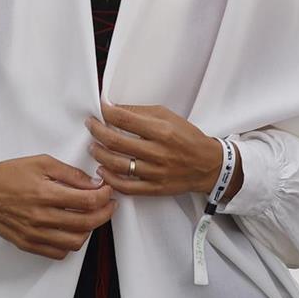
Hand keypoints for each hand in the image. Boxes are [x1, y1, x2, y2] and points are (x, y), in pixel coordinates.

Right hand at [0, 155, 114, 259]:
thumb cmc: (8, 175)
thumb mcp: (41, 163)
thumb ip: (70, 174)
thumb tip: (94, 183)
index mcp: (44, 194)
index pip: (87, 202)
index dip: (104, 196)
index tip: (108, 190)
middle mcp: (40, 217)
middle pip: (86, 223)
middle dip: (104, 213)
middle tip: (108, 204)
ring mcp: (34, 234)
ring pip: (75, 242)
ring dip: (90, 230)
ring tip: (91, 217)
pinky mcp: (28, 244)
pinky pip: (58, 253)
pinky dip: (71, 244)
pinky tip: (72, 231)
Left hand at [87, 102, 226, 197]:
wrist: (208, 165)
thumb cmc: (187, 137)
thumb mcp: (168, 116)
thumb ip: (141, 112)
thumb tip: (114, 109)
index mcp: (162, 130)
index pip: (125, 118)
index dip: (106, 113)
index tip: (99, 110)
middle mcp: (158, 152)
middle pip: (115, 141)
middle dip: (96, 131)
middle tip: (90, 126)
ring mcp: (156, 172)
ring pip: (117, 164)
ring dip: (99, 154)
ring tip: (93, 147)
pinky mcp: (155, 188)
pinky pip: (126, 186)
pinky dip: (110, 179)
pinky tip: (102, 170)